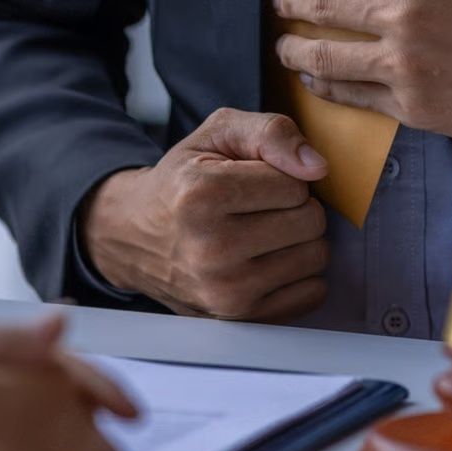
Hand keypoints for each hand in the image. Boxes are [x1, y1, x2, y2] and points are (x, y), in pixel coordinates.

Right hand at [79, 108, 330, 320]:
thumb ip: (270, 132)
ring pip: (316, 257)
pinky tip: (266, 262)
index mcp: (201, 195)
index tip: (251, 181)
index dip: (281, 176)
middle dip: (295, 207)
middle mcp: (211, 249)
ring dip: (300, 241)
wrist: (134, 236)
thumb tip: (318, 167)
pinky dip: (299, 275)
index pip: (296, 185)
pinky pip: (312, 293)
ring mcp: (225, 292)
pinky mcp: (240, 318)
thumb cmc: (183, 180)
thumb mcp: (217, 134)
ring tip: (263, 233)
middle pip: (311, 221)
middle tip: (259, 208)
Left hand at [273, 0, 451, 145]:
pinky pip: (353, 96)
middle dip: (293, 3)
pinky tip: (316, 84)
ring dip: (297, 51)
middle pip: (325, 5)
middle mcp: (405, 9)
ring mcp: (404, 62)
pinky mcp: (412, 106)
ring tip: (284, 48)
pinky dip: (327, 89)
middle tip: (280, 3)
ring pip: (326, 56)